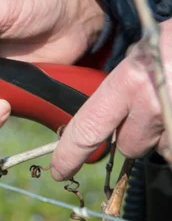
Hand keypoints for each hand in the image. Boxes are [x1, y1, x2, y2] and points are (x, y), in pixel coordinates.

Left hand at [51, 19, 171, 180]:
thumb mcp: (148, 49)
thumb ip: (126, 82)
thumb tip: (114, 111)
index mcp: (130, 82)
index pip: (88, 128)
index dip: (69, 154)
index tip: (60, 171)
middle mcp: (154, 106)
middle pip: (129, 146)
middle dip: (135, 136)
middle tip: (152, 109)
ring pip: (161, 150)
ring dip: (165, 137)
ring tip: (171, 103)